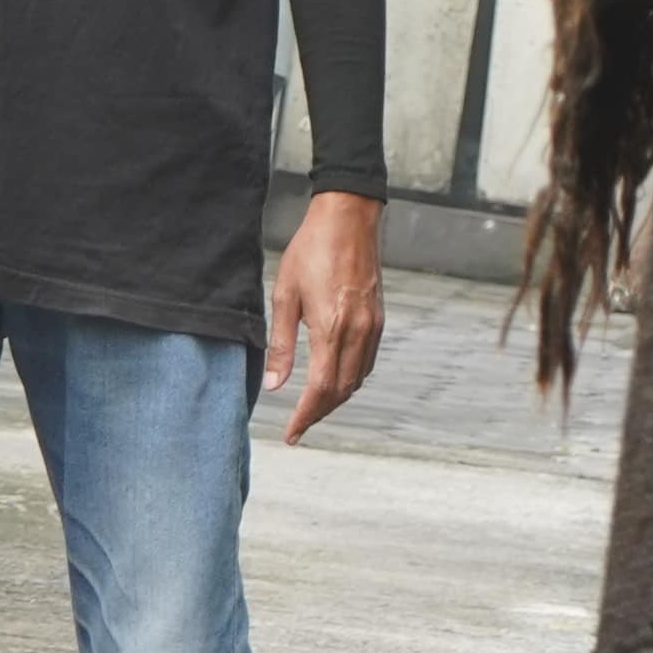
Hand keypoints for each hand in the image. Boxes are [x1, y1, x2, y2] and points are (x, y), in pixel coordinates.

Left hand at [266, 186, 385, 443]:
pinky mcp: (378, 319)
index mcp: (330, 327)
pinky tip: (334, 379)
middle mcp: (357, 332)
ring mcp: (372, 326)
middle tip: (298, 426)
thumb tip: (274, 385)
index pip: (320, 388)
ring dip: (335, 399)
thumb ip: (280, 343)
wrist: (348, 219)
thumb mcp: (284, 294)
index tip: (291, 434)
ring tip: (313, 408)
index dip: (305, 416)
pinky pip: (366, 362)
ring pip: (357, 379)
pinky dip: (350, 379)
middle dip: (319, 413)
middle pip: (341, 391)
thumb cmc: (311, 250)